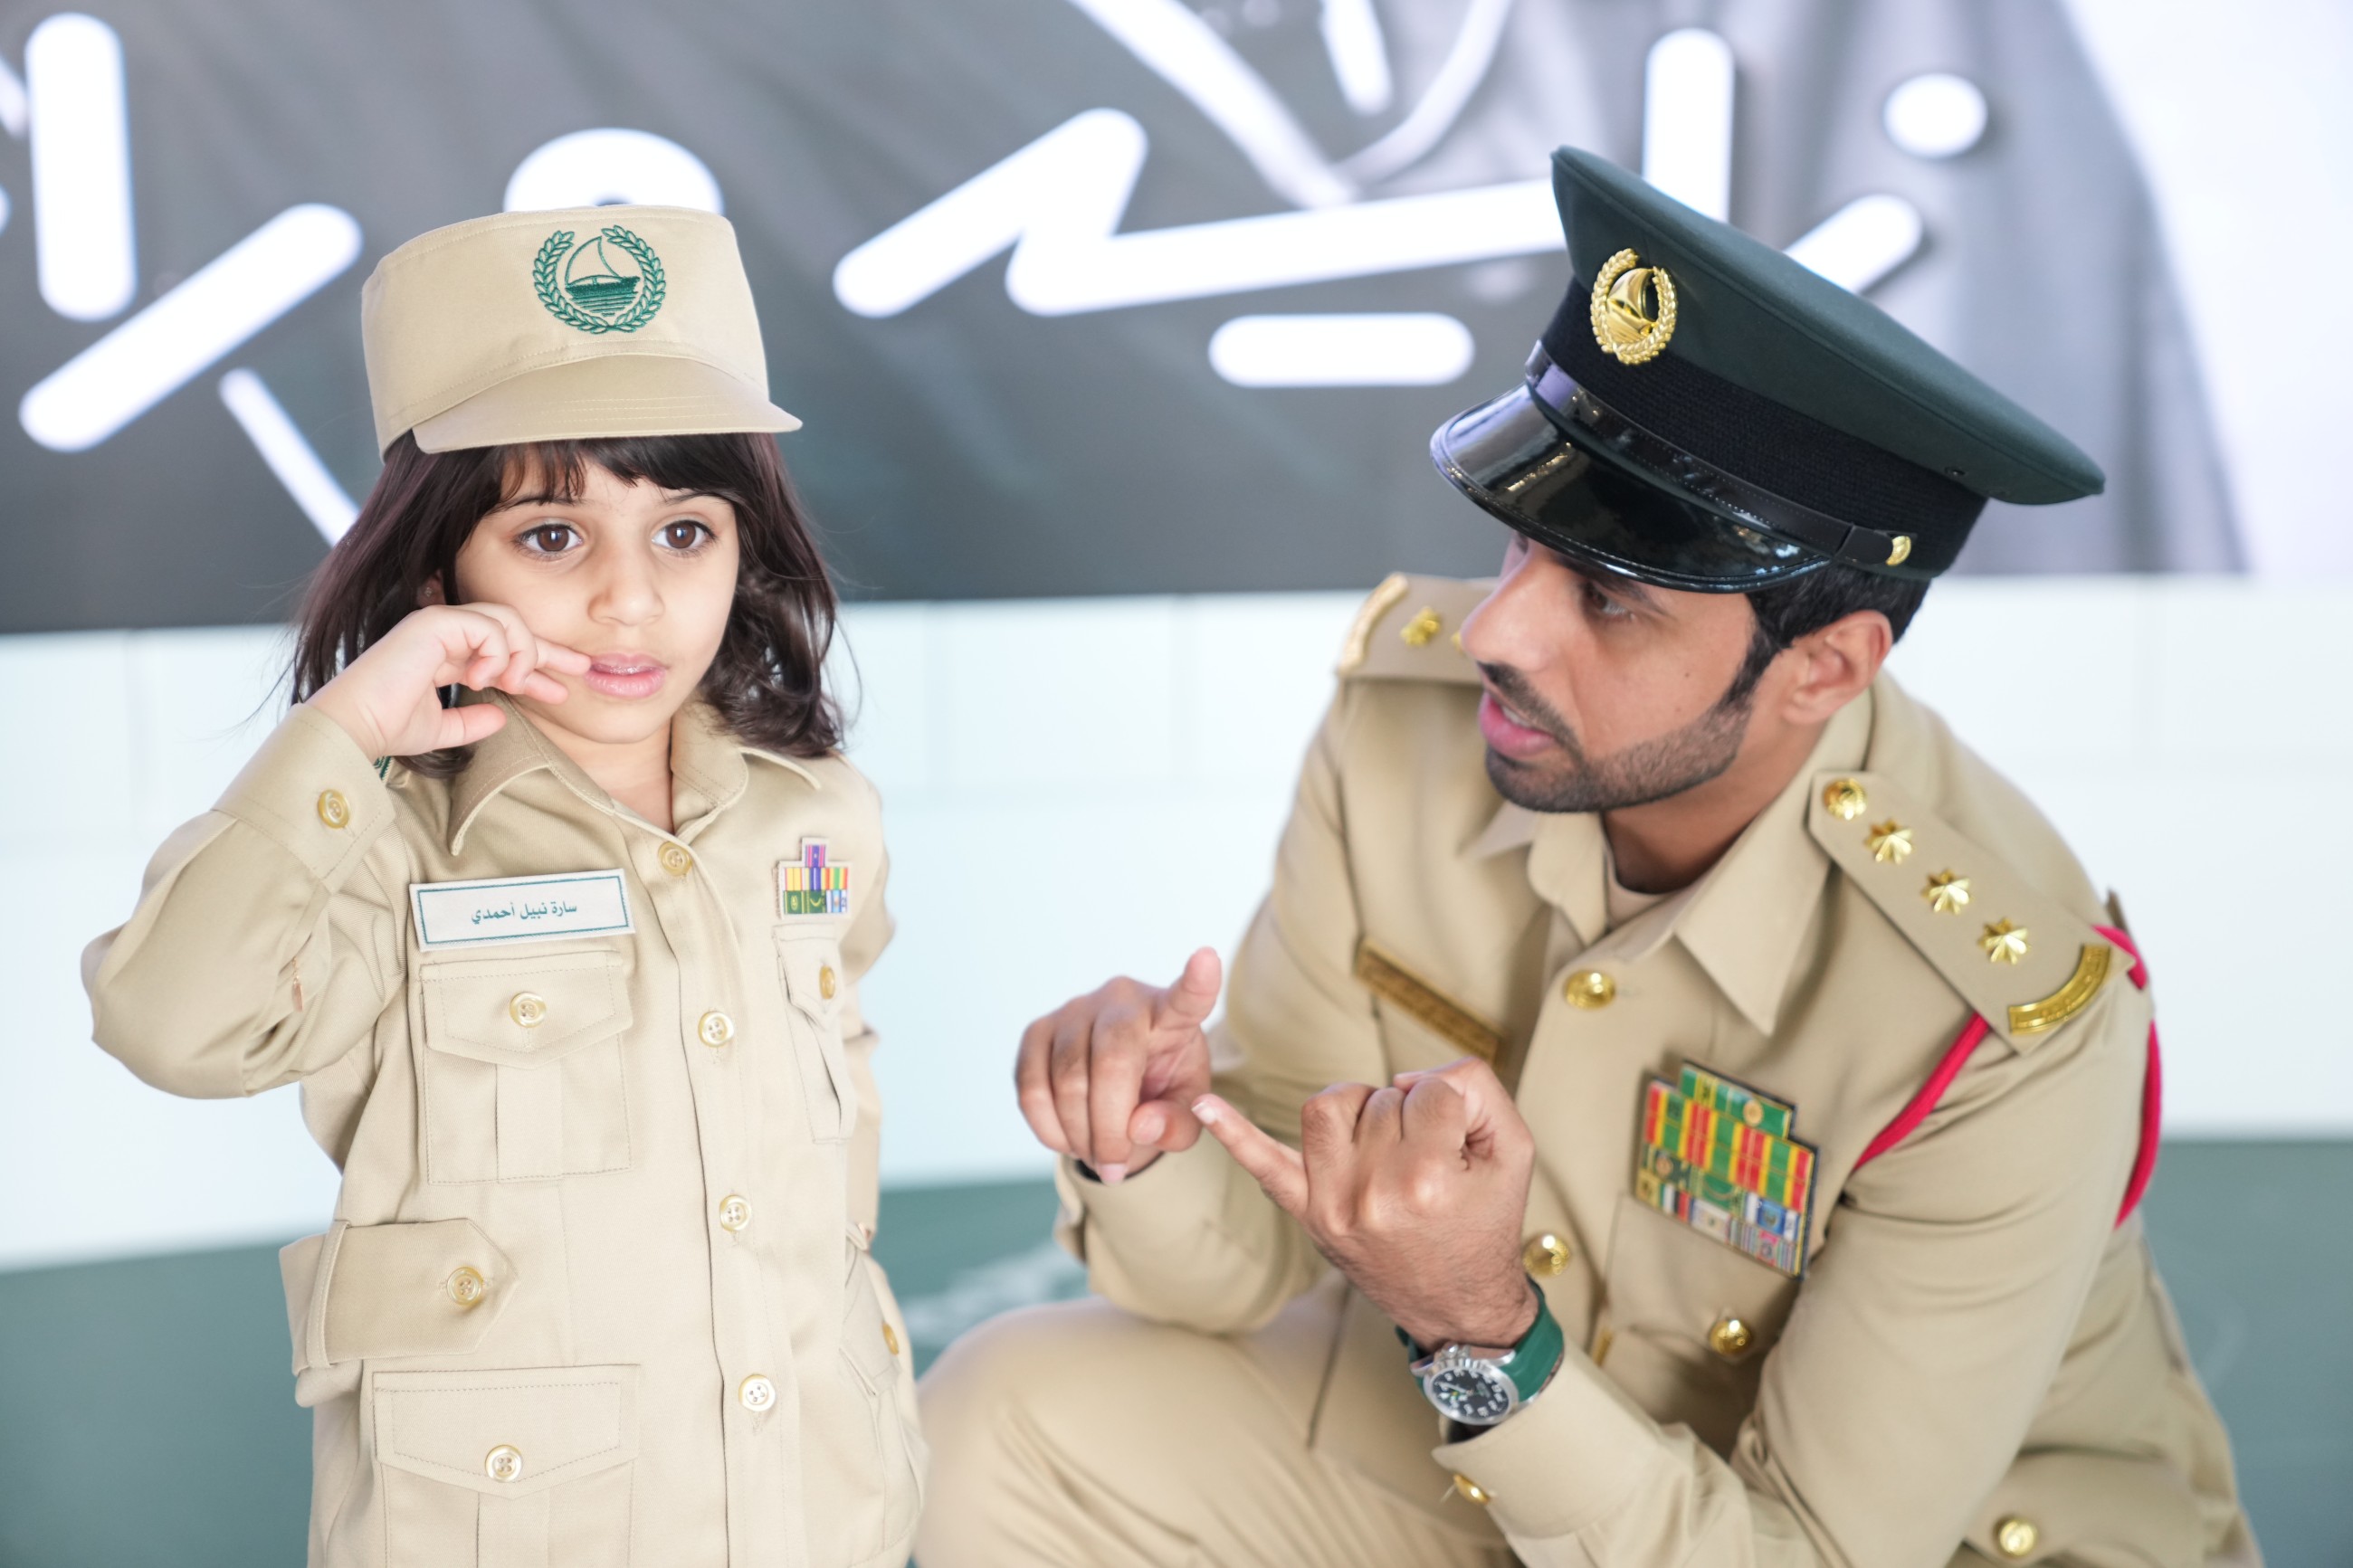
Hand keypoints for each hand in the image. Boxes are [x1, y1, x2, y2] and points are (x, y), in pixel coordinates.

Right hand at [306, 603, 589, 758]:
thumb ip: (471, 721)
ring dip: (522, 653)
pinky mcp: (433, 622)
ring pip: (507, 620)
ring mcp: (437, 624)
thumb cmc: (385, 728)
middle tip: (582, 667)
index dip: (534, 669)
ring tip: (516, 683)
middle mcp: (443, 634)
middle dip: (549, 649)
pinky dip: (498, 652)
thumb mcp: (441, 728)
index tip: (560, 689)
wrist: (355, 727)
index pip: (500, 653)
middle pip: (512, 629)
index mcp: (445, 655)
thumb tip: (500, 717)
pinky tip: (488, 678)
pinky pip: (488, 626)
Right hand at [1015, 948, 1222, 1181]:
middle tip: (1117, 1168)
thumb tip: (1138, 1126)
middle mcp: (1122, 1000)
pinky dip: (1049, 1129)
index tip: (1207, 959)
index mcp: (1171, 1015)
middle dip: (1110, 1129)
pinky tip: (1069, 1138)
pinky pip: (1031, 1089)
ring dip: (1080, 1135)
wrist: (1115, 1081)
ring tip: (1097, 1154)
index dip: (1197, 982)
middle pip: (1111, 1062)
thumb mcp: (1186, 1113)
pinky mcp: (1037, 1029)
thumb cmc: (1161, 1088)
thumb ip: (1177, 1124)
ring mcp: (1074, 1009)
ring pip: (1067, 1081)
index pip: (1187, 998)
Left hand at [1195, 1057, 1537, 1348]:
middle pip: (1382, 1098)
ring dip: (1359, 1109)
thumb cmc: (1484, 1224)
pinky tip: (1205, 1107)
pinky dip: (1233, 1133)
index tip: (1460, 1146)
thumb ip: (1477, 1088)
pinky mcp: (1308, 1214)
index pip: (1432, 1091)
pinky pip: (1263, 1164)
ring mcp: (1331, 1204)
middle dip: (1412, 1114)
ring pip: (1328, 1106)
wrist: (1458, 1305)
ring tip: (1382, 1136)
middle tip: (1430, 1158)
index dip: (1454, 1107)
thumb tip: (1412, 1077)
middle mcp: (1371, 1192)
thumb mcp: (1513, 1153)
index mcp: (1427, 1179)